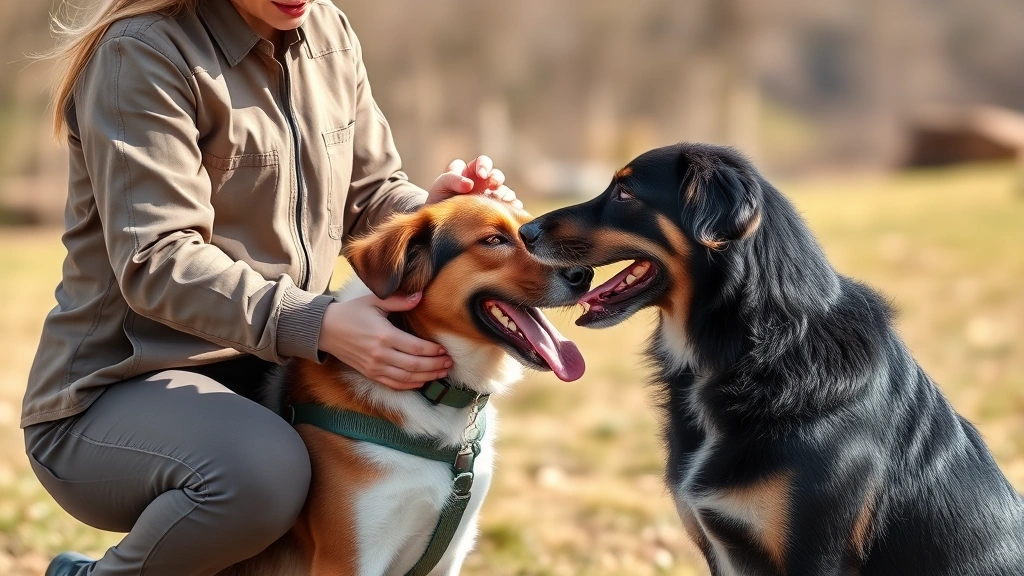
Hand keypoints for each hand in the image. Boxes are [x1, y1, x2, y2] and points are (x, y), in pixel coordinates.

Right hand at [317, 293, 452, 389]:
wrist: (326, 330)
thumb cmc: (352, 312)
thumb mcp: (374, 300)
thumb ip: (398, 300)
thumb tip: (420, 296)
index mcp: (384, 335)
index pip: (416, 348)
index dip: (433, 351)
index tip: (445, 349)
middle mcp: (380, 355)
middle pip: (415, 365)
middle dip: (435, 366)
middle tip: (449, 363)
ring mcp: (375, 367)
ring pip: (407, 378)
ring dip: (427, 377)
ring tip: (442, 372)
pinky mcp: (370, 374)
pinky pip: (394, 384)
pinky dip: (411, 385)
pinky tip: (422, 381)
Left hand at [425, 155, 522, 208]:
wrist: (438, 224)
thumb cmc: (438, 201)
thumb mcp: (440, 186)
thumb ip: (451, 179)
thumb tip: (470, 184)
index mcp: (471, 173)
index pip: (482, 162)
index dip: (484, 166)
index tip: (481, 175)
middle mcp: (483, 183)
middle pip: (497, 176)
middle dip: (497, 179)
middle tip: (493, 188)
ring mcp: (491, 197)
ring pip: (505, 191)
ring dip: (505, 194)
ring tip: (499, 202)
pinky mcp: (496, 211)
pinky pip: (511, 206)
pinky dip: (513, 207)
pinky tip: (509, 211)